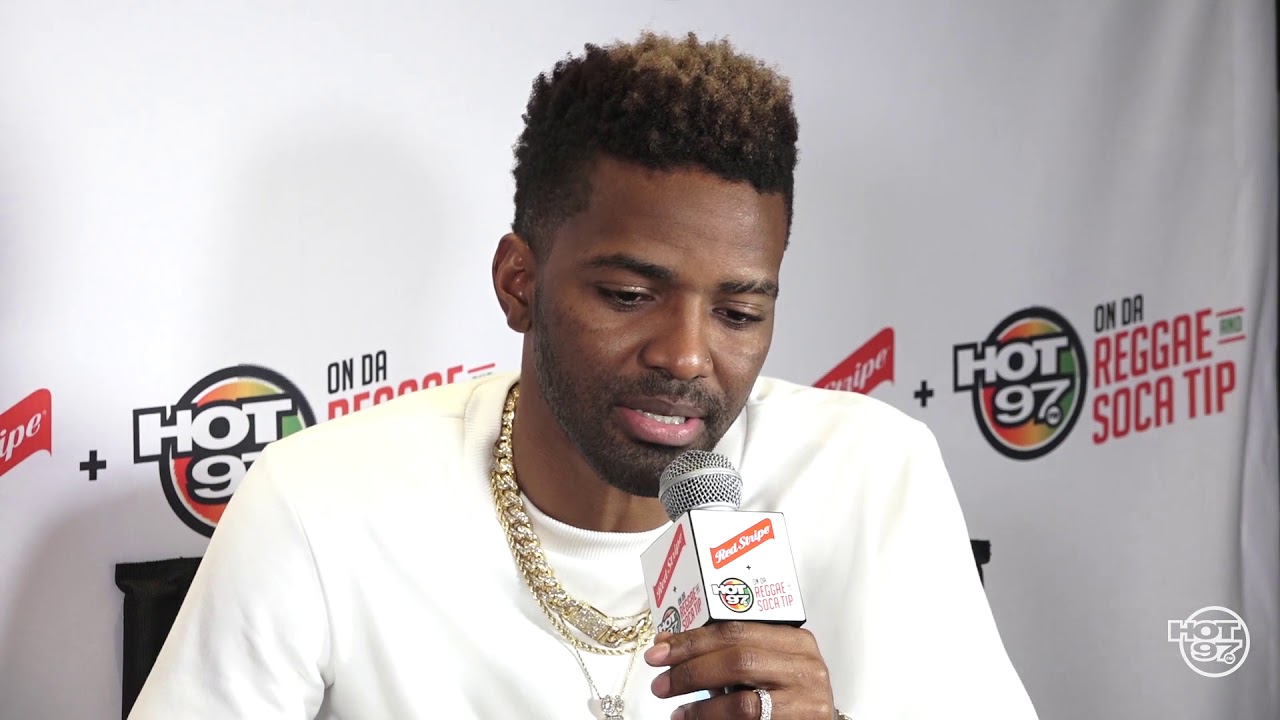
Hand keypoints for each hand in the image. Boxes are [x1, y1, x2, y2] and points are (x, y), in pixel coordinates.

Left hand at [644, 621, 836, 718]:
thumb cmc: (787, 694)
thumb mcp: (765, 665)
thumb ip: (727, 653)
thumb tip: (668, 646)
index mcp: (795, 640)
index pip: (736, 630)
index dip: (692, 639)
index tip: (660, 649)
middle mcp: (805, 666)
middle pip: (737, 659)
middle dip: (691, 670)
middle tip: (661, 682)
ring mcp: (807, 699)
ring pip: (742, 701)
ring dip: (700, 707)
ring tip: (676, 711)